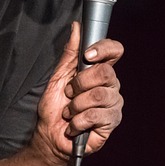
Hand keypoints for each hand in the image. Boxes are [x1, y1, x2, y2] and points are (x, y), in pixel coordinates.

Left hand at [34, 21, 123, 160]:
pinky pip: (95, 115)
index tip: (87, 55)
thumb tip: (77, 27)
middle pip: (105, 73)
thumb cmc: (55, 109)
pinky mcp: (111, 123)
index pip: (114, 51)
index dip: (103, 49)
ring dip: (76, 106)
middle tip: (70, 94)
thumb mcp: (58, 77)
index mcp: (100, 72)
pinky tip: (75, 126)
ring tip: (70, 112)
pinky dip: (78, 121)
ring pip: (98, 95)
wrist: (50, 137)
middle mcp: (111, 86)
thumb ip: (69, 53)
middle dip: (79, 84)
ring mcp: (113, 104)